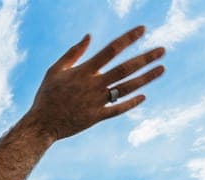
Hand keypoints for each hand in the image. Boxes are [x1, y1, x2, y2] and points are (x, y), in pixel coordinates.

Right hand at [31, 26, 164, 139]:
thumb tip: (89, 36)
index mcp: (84, 71)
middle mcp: (93, 85)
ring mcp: (96, 102)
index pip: (111, 50)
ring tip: (161, 69)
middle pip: (125, 69)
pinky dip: (131, 103)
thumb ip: (73, 53)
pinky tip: (143, 96)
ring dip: (146, 78)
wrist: (41, 125)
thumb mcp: (55, 70)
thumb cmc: (47, 95)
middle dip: (145, 58)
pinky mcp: (96, 117)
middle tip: (162, 50)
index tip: (142, 29)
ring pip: (126, 88)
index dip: (128, 39)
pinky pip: (118, 109)